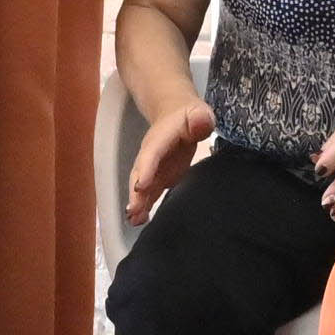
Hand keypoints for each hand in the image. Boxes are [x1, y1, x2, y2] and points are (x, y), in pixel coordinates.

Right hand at [123, 97, 214, 223]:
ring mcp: (152, 168)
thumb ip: (200, 118)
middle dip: (136, 192)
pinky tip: (139, 221)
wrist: (176, 115)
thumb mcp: (198, 113)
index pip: (151, 154)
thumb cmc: (190, 116)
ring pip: (141, 187)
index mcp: (160, 139)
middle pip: (140, 174)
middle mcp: (151, 155)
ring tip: (133, 220)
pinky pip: (148, 193)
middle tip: (133, 210)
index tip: (140, 185)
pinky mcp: (157, 178)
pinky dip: (143, 207)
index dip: (146, 169)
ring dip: (137, 203)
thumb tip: (202, 121)